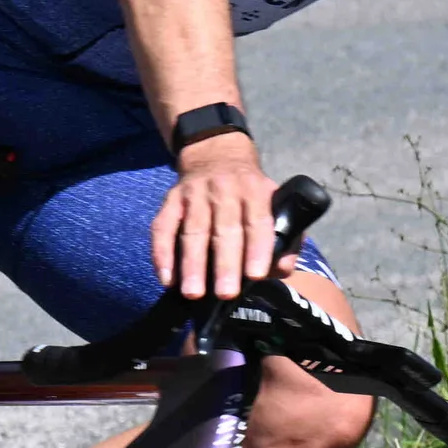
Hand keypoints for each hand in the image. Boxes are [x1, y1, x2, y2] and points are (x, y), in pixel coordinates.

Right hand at [149, 135, 277, 299]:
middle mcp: (224, 189)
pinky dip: (162, 254)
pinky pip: (162, 228)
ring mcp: (194, 194)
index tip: (255, 275)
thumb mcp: (275, 202)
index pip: (258, 220)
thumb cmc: (250, 191)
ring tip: (193, 292)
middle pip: (224, 228)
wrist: (216, 154)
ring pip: (193, 231)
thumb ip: (286, 236)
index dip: (258, 247)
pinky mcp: (170, 201)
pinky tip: (166, 278)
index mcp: (254, 191)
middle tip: (225, 293)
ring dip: (192, 263)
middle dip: (225, 263)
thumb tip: (281, 268)